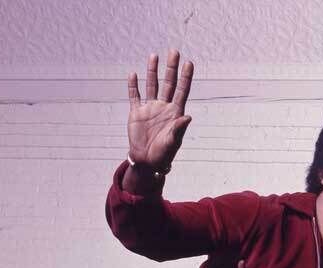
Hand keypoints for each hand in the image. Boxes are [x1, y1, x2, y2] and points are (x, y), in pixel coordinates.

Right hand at [127, 50, 193, 171]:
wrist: (147, 162)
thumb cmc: (163, 154)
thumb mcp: (173, 142)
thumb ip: (179, 129)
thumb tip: (187, 117)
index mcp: (175, 113)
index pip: (182, 91)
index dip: (185, 77)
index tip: (189, 63)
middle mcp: (163, 108)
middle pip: (168, 83)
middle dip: (171, 68)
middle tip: (174, 51)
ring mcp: (150, 108)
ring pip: (152, 85)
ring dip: (152, 71)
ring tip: (154, 56)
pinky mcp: (136, 112)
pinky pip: (134, 95)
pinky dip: (133, 85)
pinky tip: (133, 74)